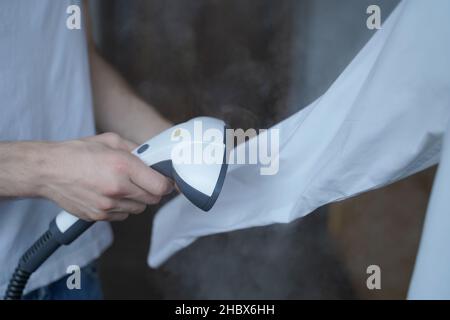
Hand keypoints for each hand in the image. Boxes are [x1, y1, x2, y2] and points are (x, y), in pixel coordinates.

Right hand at [38, 133, 172, 220]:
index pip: (161, 186)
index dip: (167, 184)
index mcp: (123, 166)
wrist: (48, 170)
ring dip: (137, 199)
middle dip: (153, 190)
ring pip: (139, 209)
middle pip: (153, 199)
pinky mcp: (99, 216)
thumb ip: (136, 149)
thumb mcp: (110, 140)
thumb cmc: (77, 152)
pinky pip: (123, 216)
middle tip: (144, 180)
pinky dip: (123, 207)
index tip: (166, 180)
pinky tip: (111, 195)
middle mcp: (117, 188)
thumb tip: (154, 158)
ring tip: (123, 186)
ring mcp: (108, 206)